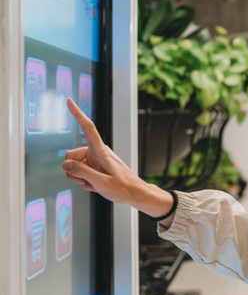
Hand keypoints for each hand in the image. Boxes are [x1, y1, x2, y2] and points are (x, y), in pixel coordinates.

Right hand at [62, 99, 172, 218]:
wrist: (135, 193)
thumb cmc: (122, 188)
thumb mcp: (100, 183)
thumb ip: (81, 172)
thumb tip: (65, 164)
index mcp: (101, 151)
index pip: (88, 128)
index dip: (78, 114)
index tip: (70, 101)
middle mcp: (97, 151)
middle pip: (71, 156)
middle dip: (74, 171)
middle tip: (90, 181)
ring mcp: (96, 159)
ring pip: (73, 166)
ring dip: (80, 177)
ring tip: (96, 183)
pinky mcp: (95, 165)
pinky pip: (80, 172)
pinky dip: (85, 180)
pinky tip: (96, 184)